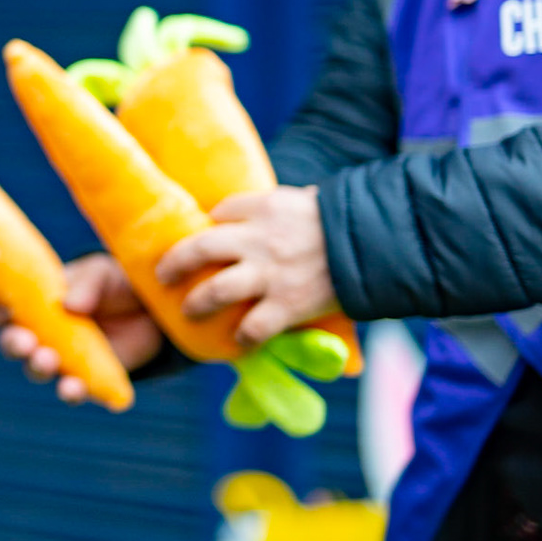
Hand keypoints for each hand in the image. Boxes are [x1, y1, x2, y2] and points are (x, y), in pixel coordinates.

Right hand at [0, 251, 162, 402]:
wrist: (149, 308)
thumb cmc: (114, 283)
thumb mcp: (101, 273)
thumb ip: (86, 284)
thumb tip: (69, 304)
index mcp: (34, 302)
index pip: (2, 308)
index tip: (3, 309)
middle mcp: (41, 333)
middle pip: (13, 344)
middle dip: (14, 345)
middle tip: (26, 342)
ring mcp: (62, 357)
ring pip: (37, 369)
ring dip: (37, 367)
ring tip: (48, 360)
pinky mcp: (86, 378)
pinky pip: (71, 390)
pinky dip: (69, 392)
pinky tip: (73, 389)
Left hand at [155, 186, 336, 346]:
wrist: (378, 243)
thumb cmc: (340, 221)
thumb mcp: (300, 200)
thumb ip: (269, 209)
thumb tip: (239, 214)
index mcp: (263, 207)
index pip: (218, 213)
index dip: (204, 226)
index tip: (198, 241)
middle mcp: (259, 239)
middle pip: (199, 248)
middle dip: (175, 264)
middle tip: (164, 276)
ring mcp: (271, 274)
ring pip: (216, 291)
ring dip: (197, 304)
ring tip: (189, 312)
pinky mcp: (289, 305)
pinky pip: (254, 327)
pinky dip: (242, 337)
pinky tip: (238, 340)